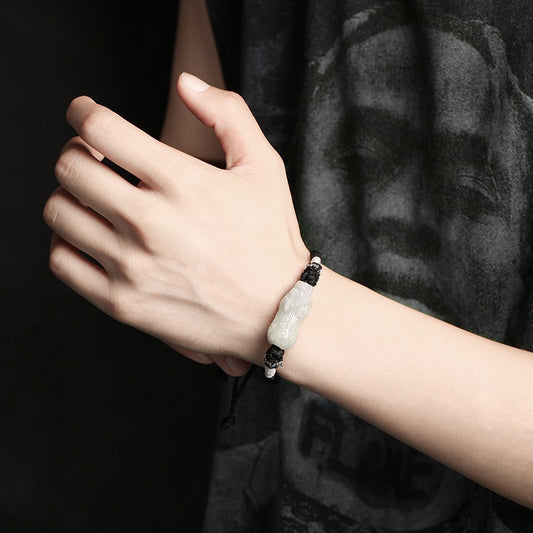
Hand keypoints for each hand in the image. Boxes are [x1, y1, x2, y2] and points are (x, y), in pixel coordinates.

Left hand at [44, 73, 309, 375]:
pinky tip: (93, 236)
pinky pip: (62, 262)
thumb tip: (185, 83)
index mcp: (182, 182)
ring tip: (95, 199)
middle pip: (70, 168)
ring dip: (71, 195)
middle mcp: (150, 223)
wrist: (275, 311)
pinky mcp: (123, 303)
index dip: (83, 112)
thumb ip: (228, 113)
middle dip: (76, 152)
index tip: (84, 113)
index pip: (100, 129)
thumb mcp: (265, 166)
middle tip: (94, 157)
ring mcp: (132, 267)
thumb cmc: (271, 238)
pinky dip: (66, 241)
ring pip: (60, 213)